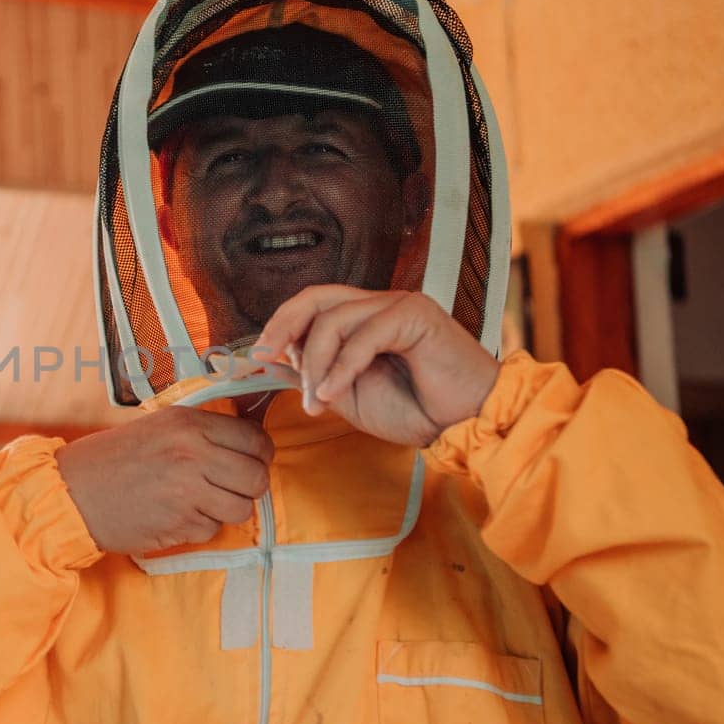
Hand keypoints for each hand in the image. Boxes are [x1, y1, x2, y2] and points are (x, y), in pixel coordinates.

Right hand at [55, 408, 273, 555]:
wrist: (72, 492)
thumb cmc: (112, 459)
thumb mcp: (158, 426)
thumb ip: (201, 432)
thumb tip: (247, 443)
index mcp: (189, 424)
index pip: (256, 440)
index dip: (259, 455)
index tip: (250, 461)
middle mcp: (193, 454)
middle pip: (257, 477)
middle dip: (249, 487)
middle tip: (229, 487)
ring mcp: (188, 491)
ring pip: (242, 509)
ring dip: (227, 510)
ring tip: (201, 503)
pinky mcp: (179, 524)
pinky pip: (213, 530)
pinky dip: (199, 527)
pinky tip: (176, 516)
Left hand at [254, 286, 500, 446]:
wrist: (466, 424)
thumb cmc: (415, 411)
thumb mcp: (348, 396)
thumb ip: (314, 374)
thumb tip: (270, 360)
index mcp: (362, 319)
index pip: (310, 307)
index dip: (279, 327)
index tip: (257, 357)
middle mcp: (378, 305)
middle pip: (315, 298)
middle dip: (282, 326)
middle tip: (265, 357)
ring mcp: (398, 305)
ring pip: (333, 319)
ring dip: (315, 365)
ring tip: (318, 403)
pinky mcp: (416, 315)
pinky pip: (364, 335)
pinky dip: (342, 367)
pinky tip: (334, 394)